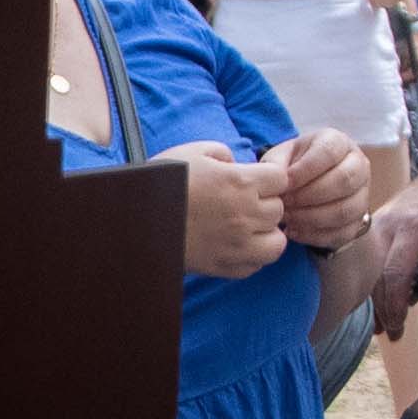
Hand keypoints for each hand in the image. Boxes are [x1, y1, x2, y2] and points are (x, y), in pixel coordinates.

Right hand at [164, 141, 292, 282]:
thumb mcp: (194, 151)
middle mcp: (245, 214)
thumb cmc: (164, 182)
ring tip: (247, 227)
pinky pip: (256, 265)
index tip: (255, 180)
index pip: (281, 179)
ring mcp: (237, 244)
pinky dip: (251, 256)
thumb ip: (225, 153)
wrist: (136, 221)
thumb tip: (237, 164)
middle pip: (278, 209)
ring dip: (266, 234)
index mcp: (240, 182)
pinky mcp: (225, 266)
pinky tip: (234, 244)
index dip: (269, 178)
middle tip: (242, 203)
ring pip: (276, 242)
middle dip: (265, 203)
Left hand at [266, 129, 378, 255]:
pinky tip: (295, 231)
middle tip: (285, 204)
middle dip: (309, 195)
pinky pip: (343, 232)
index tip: (285, 183)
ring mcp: (362, 194)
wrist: (308, 190)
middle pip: (344, 180)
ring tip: (288, 218)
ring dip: (311, 217)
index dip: (305, 170)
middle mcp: (357, 164)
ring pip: (345, 210)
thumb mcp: (281, 158)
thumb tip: (276, 178)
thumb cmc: (293, 167)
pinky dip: (315, 235)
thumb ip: (275, 163)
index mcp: (338, 142)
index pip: (329, 152)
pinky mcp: (359, 221)